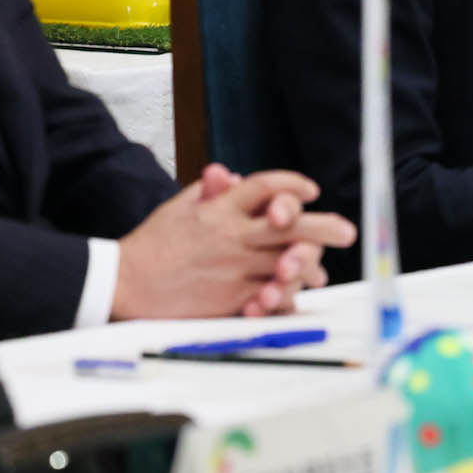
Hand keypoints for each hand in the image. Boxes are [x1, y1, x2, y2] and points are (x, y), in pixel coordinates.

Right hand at [114, 166, 354, 321]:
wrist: (125, 284)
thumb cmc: (153, 244)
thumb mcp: (180, 208)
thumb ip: (210, 192)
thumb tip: (234, 174)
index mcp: (220, 208)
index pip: (266, 186)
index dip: (293, 185)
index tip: (311, 189)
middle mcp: (232, 235)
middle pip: (289, 225)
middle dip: (323, 226)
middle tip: (347, 231)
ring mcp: (234, 267)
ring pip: (287, 262)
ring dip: (310, 266)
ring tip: (320, 272)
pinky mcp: (232, 297)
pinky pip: (269, 295)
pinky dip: (285, 296)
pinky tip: (294, 296)